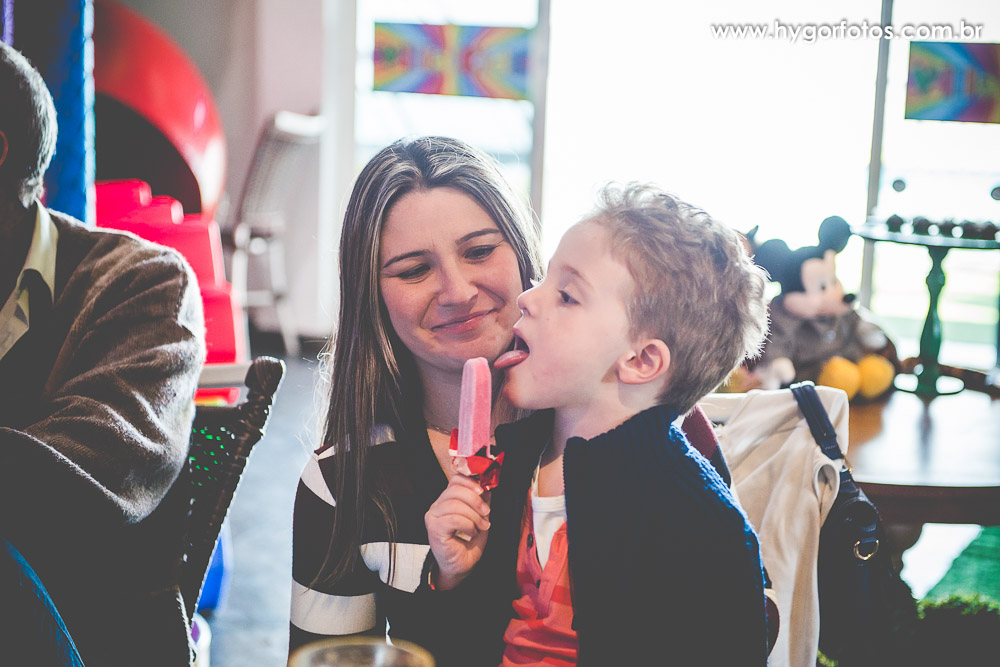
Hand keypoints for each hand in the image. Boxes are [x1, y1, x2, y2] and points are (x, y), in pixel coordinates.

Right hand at [425, 473, 490, 589]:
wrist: (461, 566)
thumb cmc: (468, 542)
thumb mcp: (480, 517)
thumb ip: (482, 501)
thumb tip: (487, 486)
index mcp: (446, 499)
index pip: (455, 480)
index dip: (471, 482)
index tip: (483, 491)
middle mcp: (437, 505)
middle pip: (455, 489)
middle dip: (475, 500)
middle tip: (486, 513)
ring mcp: (433, 516)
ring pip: (456, 504)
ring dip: (474, 516)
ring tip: (481, 527)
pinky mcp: (434, 529)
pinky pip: (454, 519)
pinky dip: (468, 525)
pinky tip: (472, 533)